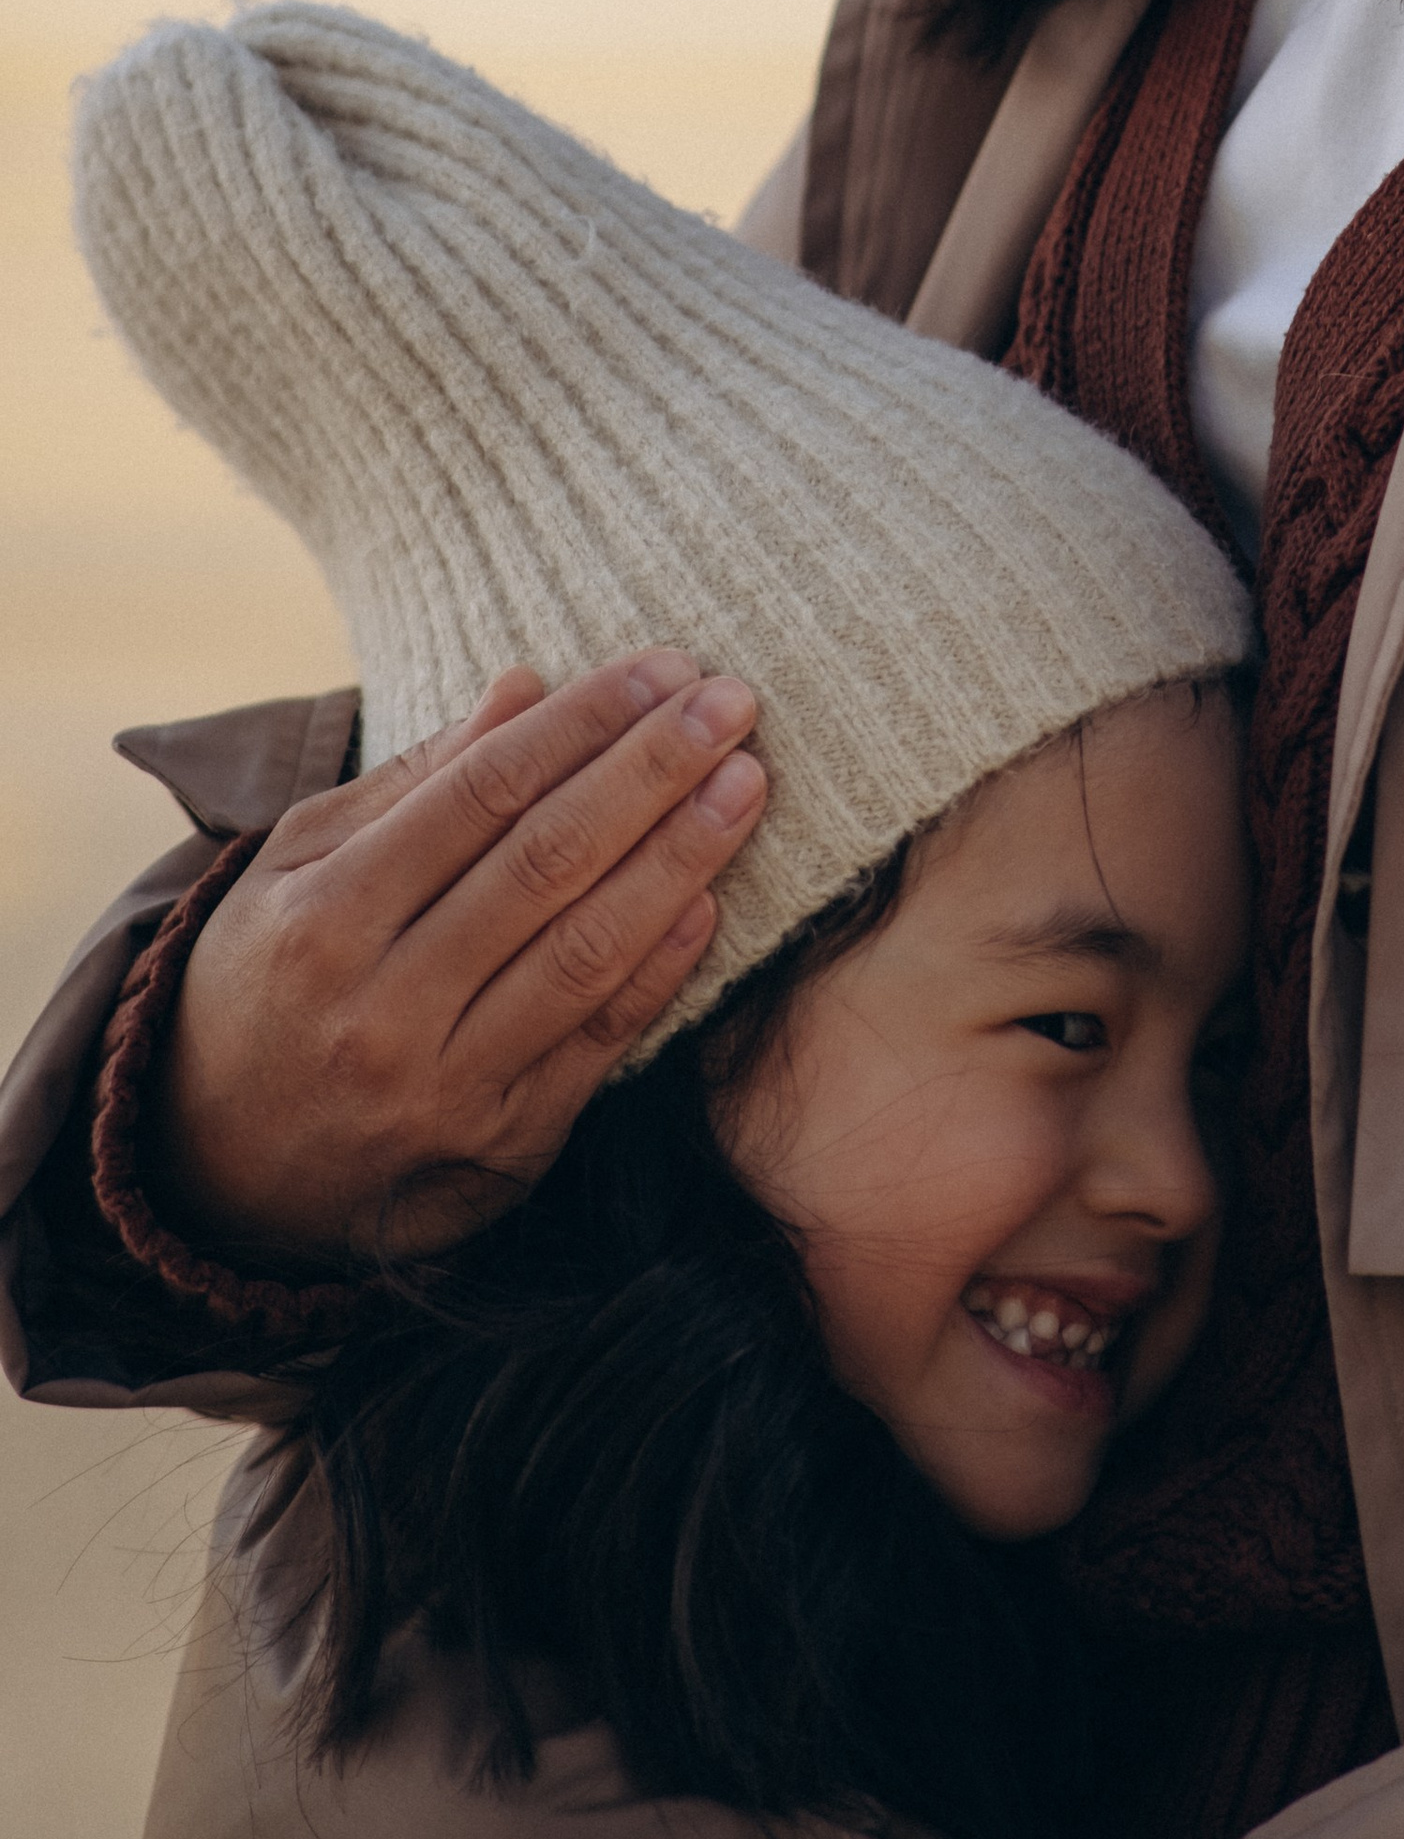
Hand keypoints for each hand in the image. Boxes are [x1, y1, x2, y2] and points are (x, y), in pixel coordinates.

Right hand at [154, 652, 766, 1265]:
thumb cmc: (271, 980)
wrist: (222, 1169)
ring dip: (679, 860)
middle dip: (651, 773)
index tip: (664, 668)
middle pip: (546, 864)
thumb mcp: (298, 868)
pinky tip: (711, 902)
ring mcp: (446, 1084)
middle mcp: (385, 1005)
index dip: (583, 723)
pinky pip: (598, 1044)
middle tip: (733, 703)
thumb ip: (415, 781)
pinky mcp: (502, 1145)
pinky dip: (660, 971)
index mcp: (326, 917)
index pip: (484, 794)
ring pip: (586, 952)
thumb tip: (526, 688)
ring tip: (746, 784)